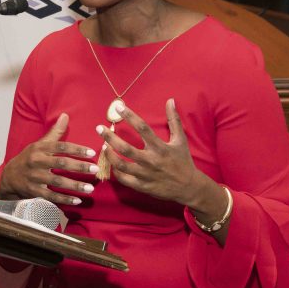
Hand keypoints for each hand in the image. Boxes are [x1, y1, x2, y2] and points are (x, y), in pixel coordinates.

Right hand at [0, 113, 98, 205]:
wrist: (9, 176)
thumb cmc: (29, 158)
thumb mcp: (39, 144)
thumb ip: (55, 132)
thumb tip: (65, 115)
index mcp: (39, 148)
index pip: (60, 147)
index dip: (76, 149)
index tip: (91, 152)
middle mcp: (36, 161)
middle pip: (60, 163)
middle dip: (79, 166)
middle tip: (95, 169)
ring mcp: (34, 177)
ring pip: (57, 181)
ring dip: (74, 185)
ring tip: (89, 188)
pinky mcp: (33, 191)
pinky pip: (51, 196)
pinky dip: (64, 199)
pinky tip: (77, 200)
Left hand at [97, 99, 219, 210]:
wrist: (189, 187)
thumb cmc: (183, 161)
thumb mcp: (180, 140)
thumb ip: (174, 120)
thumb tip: (170, 100)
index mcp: (160, 147)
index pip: (142, 128)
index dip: (130, 116)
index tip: (119, 107)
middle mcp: (151, 161)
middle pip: (125, 148)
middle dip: (110, 137)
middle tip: (99, 128)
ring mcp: (145, 175)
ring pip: (121, 165)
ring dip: (109, 154)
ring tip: (103, 145)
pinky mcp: (142, 186)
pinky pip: (124, 179)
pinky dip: (115, 171)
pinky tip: (111, 163)